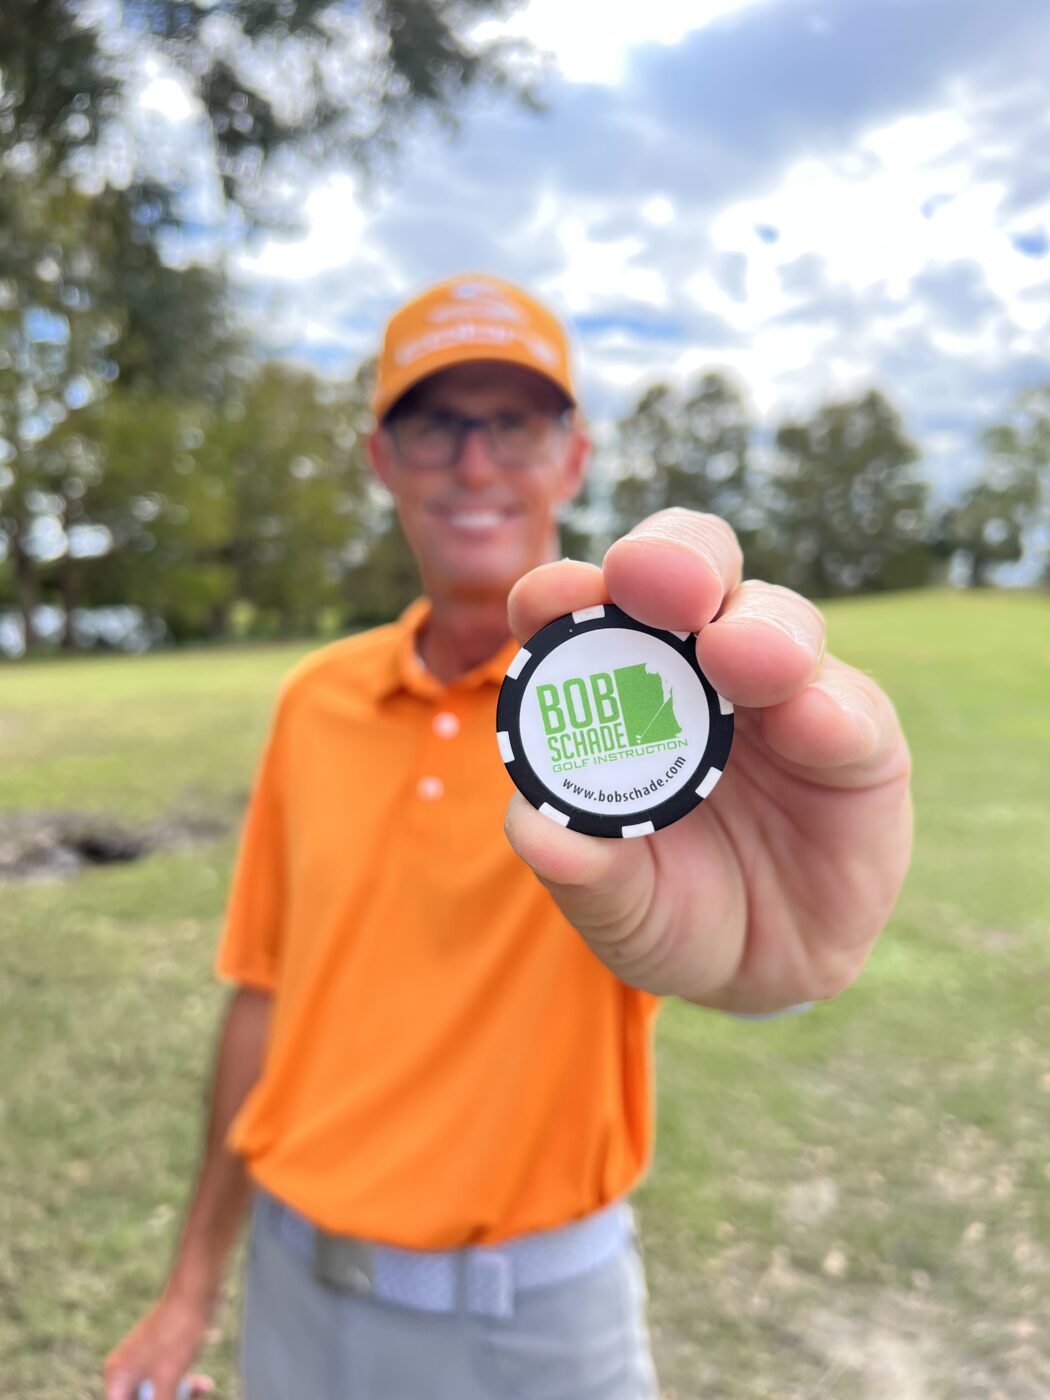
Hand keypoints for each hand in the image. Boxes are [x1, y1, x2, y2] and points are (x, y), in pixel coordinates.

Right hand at [103, 1294, 214, 1399]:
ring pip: (158, 1397)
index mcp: (117, 1377)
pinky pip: (170, 1383)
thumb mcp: (168, 1381)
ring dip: (180, 1398)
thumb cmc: (178, 1332)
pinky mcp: (163, 1357)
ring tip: (201, 1391)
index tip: (164, 1399)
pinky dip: (185, 1387)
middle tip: (186, 1396)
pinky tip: (205, 1385)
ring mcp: (145, 1363)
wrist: (197, 1293)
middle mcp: (126, 1370)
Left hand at [505, 509, 911, 1013]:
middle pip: (691, 570)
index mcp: (620, 684)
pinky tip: (813, 720)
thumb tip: (535, 831)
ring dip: (756, 629)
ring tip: (737, 655)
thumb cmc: (670, 907)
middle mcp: (701, 665)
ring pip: (777, 620)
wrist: (765, 972)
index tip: (548, 601)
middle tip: (651, 580)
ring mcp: (784, 692)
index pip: (587, 609)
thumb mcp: (618, 907)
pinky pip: (853, 709)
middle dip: (671, 558)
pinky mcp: (859, 740)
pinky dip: (830, 709)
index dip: (563, 591)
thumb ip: (581, 871)